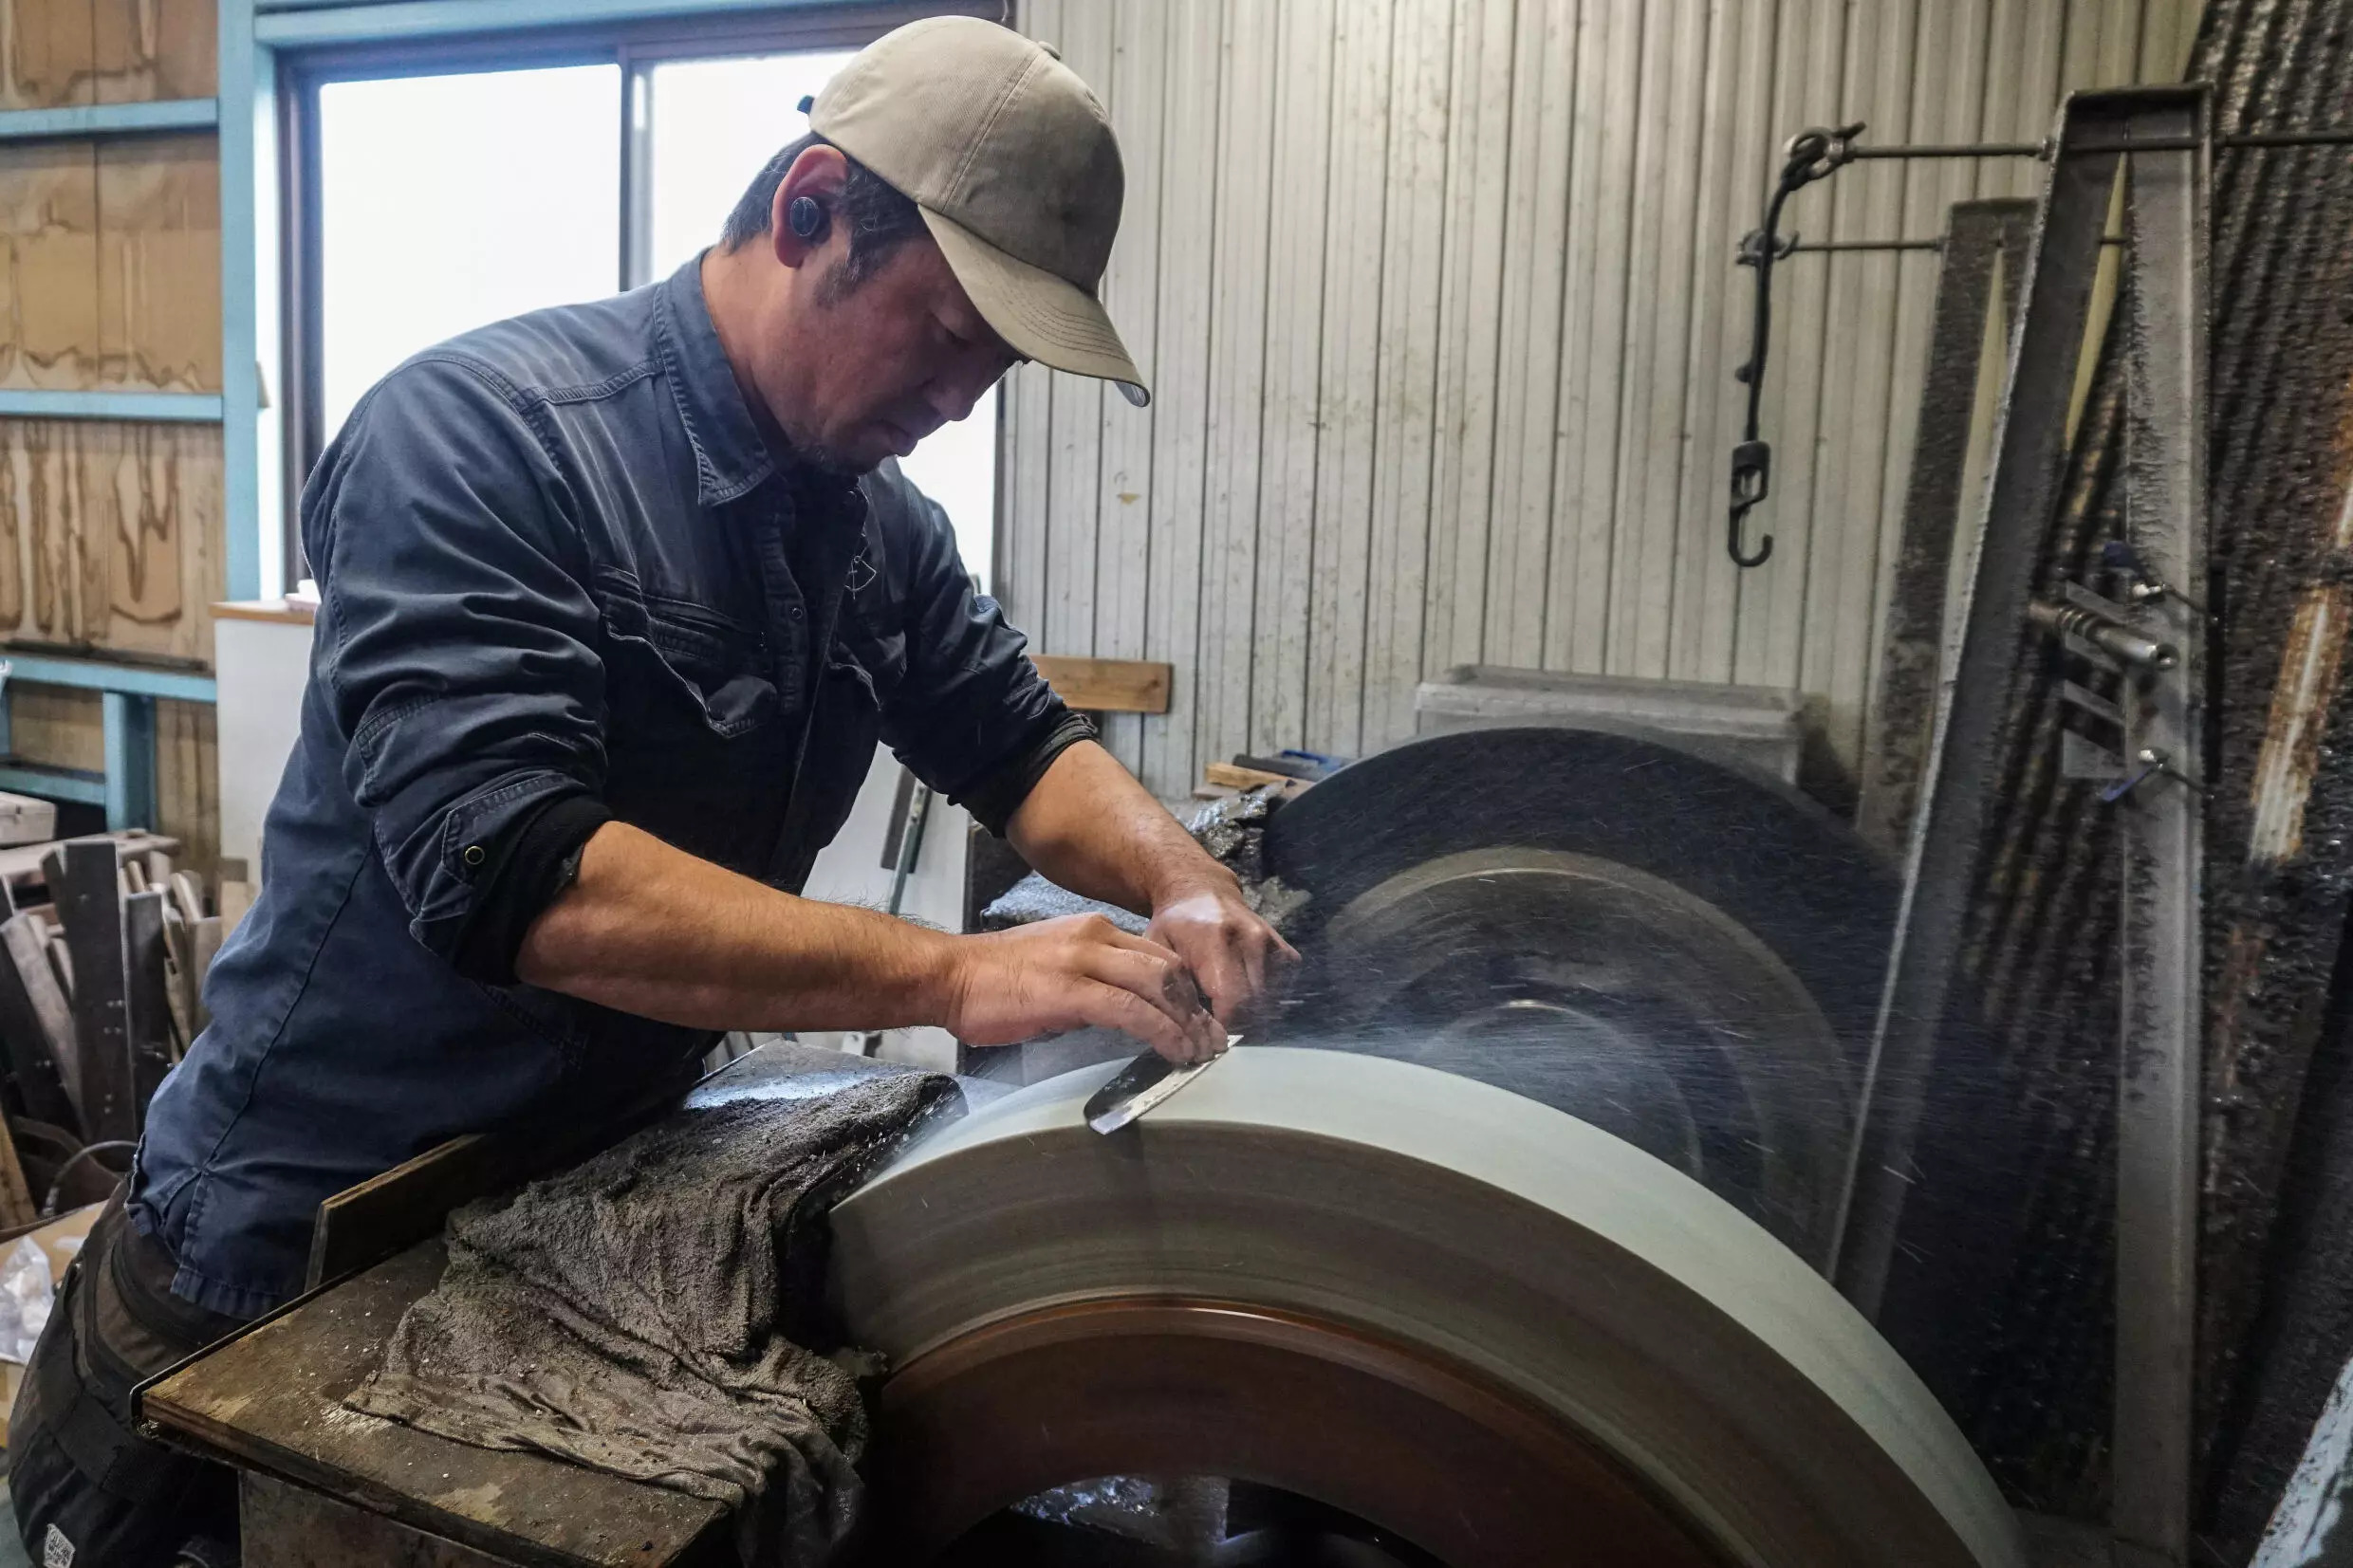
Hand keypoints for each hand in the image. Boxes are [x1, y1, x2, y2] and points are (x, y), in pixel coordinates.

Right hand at [940, 914, 1227, 1064]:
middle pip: (1167, 967)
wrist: (948, 977)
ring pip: (1158, 985)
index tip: (1200, 1017)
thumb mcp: (1053, 970)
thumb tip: (1120, 1012)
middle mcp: (1094, 938)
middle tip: (1212, 1038)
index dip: (1187, 988)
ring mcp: (1083, 961)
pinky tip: (1173, 1050)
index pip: (1158, 955)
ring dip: (1186, 1022)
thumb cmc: (992, 982)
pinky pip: (1131, 1011)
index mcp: (1092, 931)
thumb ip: (1090, 982)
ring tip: (1200, 1050)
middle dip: (1196, 1006)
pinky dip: (1160, 1032)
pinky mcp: (1071, 991)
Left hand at [1147, 878, 1299, 1028]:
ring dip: (1253, 1015)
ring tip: (1230, 1010)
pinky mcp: (1285, 950)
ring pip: (1272, 1001)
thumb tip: (1186, 1030)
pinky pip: (1284, 990)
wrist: (1203, 890)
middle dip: (1237, 1024)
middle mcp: (1251, 939)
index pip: (1233, 999)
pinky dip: (1267, 1001)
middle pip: (1255, 1004)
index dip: (1223, 1026)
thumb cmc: (1175, 925)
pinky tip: (1246, 996)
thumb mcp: (1157, 949)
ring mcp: (1272, 943)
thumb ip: (1170, 986)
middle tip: (1217, 1027)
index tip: (1208, 1034)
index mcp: (1215, 940)